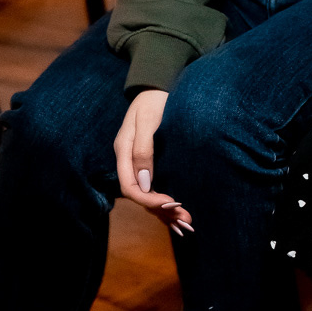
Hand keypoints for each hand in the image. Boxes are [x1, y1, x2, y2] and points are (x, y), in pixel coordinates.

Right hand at [114, 90, 192, 232]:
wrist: (158, 85)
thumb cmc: (154, 100)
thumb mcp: (148, 121)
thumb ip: (144, 149)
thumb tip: (145, 182)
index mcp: (124, 151)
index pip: (131, 187)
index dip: (149, 200)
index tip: (172, 204)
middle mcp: (129, 161)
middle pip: (141, 196)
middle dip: (162, 211)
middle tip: (187, 222)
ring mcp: (138, 163)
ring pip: (148, 195)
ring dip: (165, 212)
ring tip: (186, 225)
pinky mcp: (149, 162)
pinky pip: (154, 188)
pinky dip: (165, 203)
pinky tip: (177, 214)